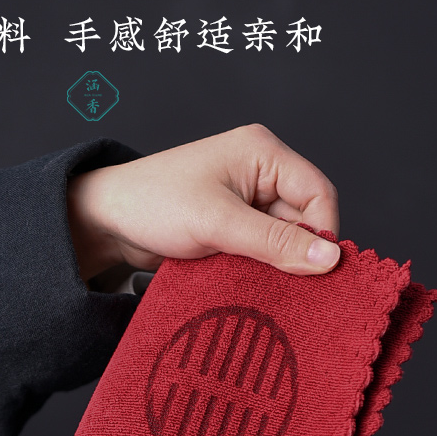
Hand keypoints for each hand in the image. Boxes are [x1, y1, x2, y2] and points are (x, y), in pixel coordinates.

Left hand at [67, 123, 340, 281]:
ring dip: (273, 264)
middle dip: (294, 252)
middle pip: (304, 218)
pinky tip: (244, 279)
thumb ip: (275, 242)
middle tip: (280, 283)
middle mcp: (260, 172)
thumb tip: (329, 258)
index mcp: (263, 152)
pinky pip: (261, 249)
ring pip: (283, 239)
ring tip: (252, 279)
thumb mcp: (218, 224)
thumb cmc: (153, 205)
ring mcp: (246, 200)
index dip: (321, 233)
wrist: (106, 221)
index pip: (319, 193)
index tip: (313, 272)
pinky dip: (257, 267)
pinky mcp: (232, 225)